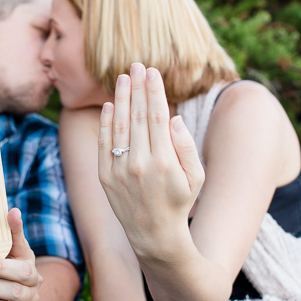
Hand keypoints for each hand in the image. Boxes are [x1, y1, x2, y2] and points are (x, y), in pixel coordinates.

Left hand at [98, 63, 204, 253]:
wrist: (154, 235)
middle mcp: (140, 164)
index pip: (157, 116)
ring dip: (120, 98)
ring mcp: (120, 170)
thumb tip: (172, 117)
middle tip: (136, 65)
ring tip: (123, 77)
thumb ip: (187, 145)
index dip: (154, 91)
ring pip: (119, 125)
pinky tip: (110, 104)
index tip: (152, 71)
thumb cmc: (180, 202)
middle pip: (138, 116)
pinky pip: (104, 143)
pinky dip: (106, 122)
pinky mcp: (105, 177)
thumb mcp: (196, 177)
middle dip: (137, 87)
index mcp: (165, 162)